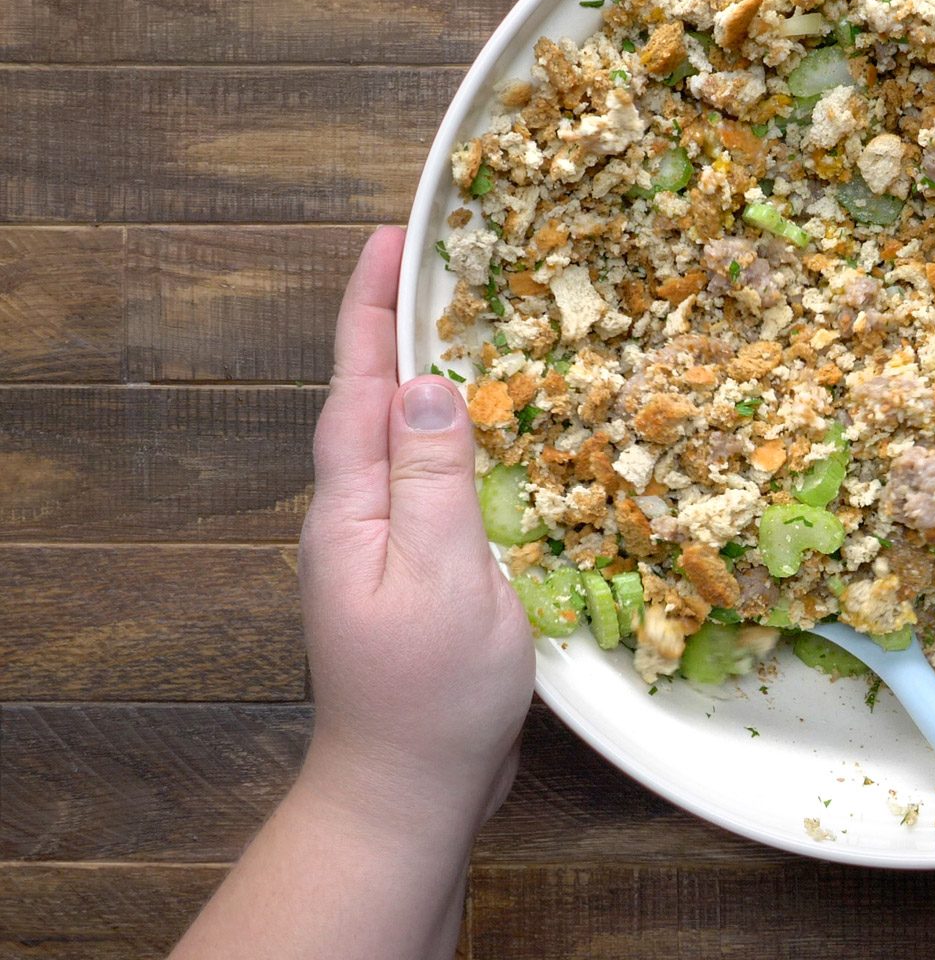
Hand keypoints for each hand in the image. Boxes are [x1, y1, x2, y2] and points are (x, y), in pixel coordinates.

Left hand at [297, 226, 534, 843]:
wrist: (409, 789)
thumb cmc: (429, 694)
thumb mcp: (444, 576)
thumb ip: (437, 477)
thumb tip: (431, 384)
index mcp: (352, 508)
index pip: (356, 384)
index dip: (370, 307)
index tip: (388, 237)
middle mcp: (354, 516)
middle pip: (370, 400)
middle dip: (394, 325)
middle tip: (435, 264)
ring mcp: (379, 547)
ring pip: (401, 439)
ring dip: (425, 376)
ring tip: (467, 325)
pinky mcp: (412, 573)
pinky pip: (430, 481)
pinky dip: (455, 438)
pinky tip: (491, 435)